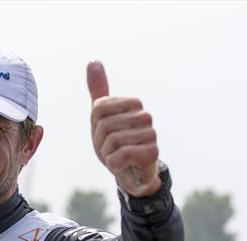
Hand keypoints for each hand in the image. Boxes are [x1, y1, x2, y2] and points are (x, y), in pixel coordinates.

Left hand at [87, 61, 160, 196]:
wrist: (131, 173)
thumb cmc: (116, 144)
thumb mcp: (102, 116)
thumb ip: (98, 90)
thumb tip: (93, 61)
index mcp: (133, 104)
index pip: (98, 109)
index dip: (95, 126)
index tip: (105, 134)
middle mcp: (145, 115)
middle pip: (105, 125)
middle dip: (101, 142)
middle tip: (112, 149)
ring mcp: (151, 133)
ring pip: (112, 141)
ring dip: (108, 154)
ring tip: (119, 157)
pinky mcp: (153, 152)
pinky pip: (121, 155)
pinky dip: (115, 164)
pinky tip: (124, 165)